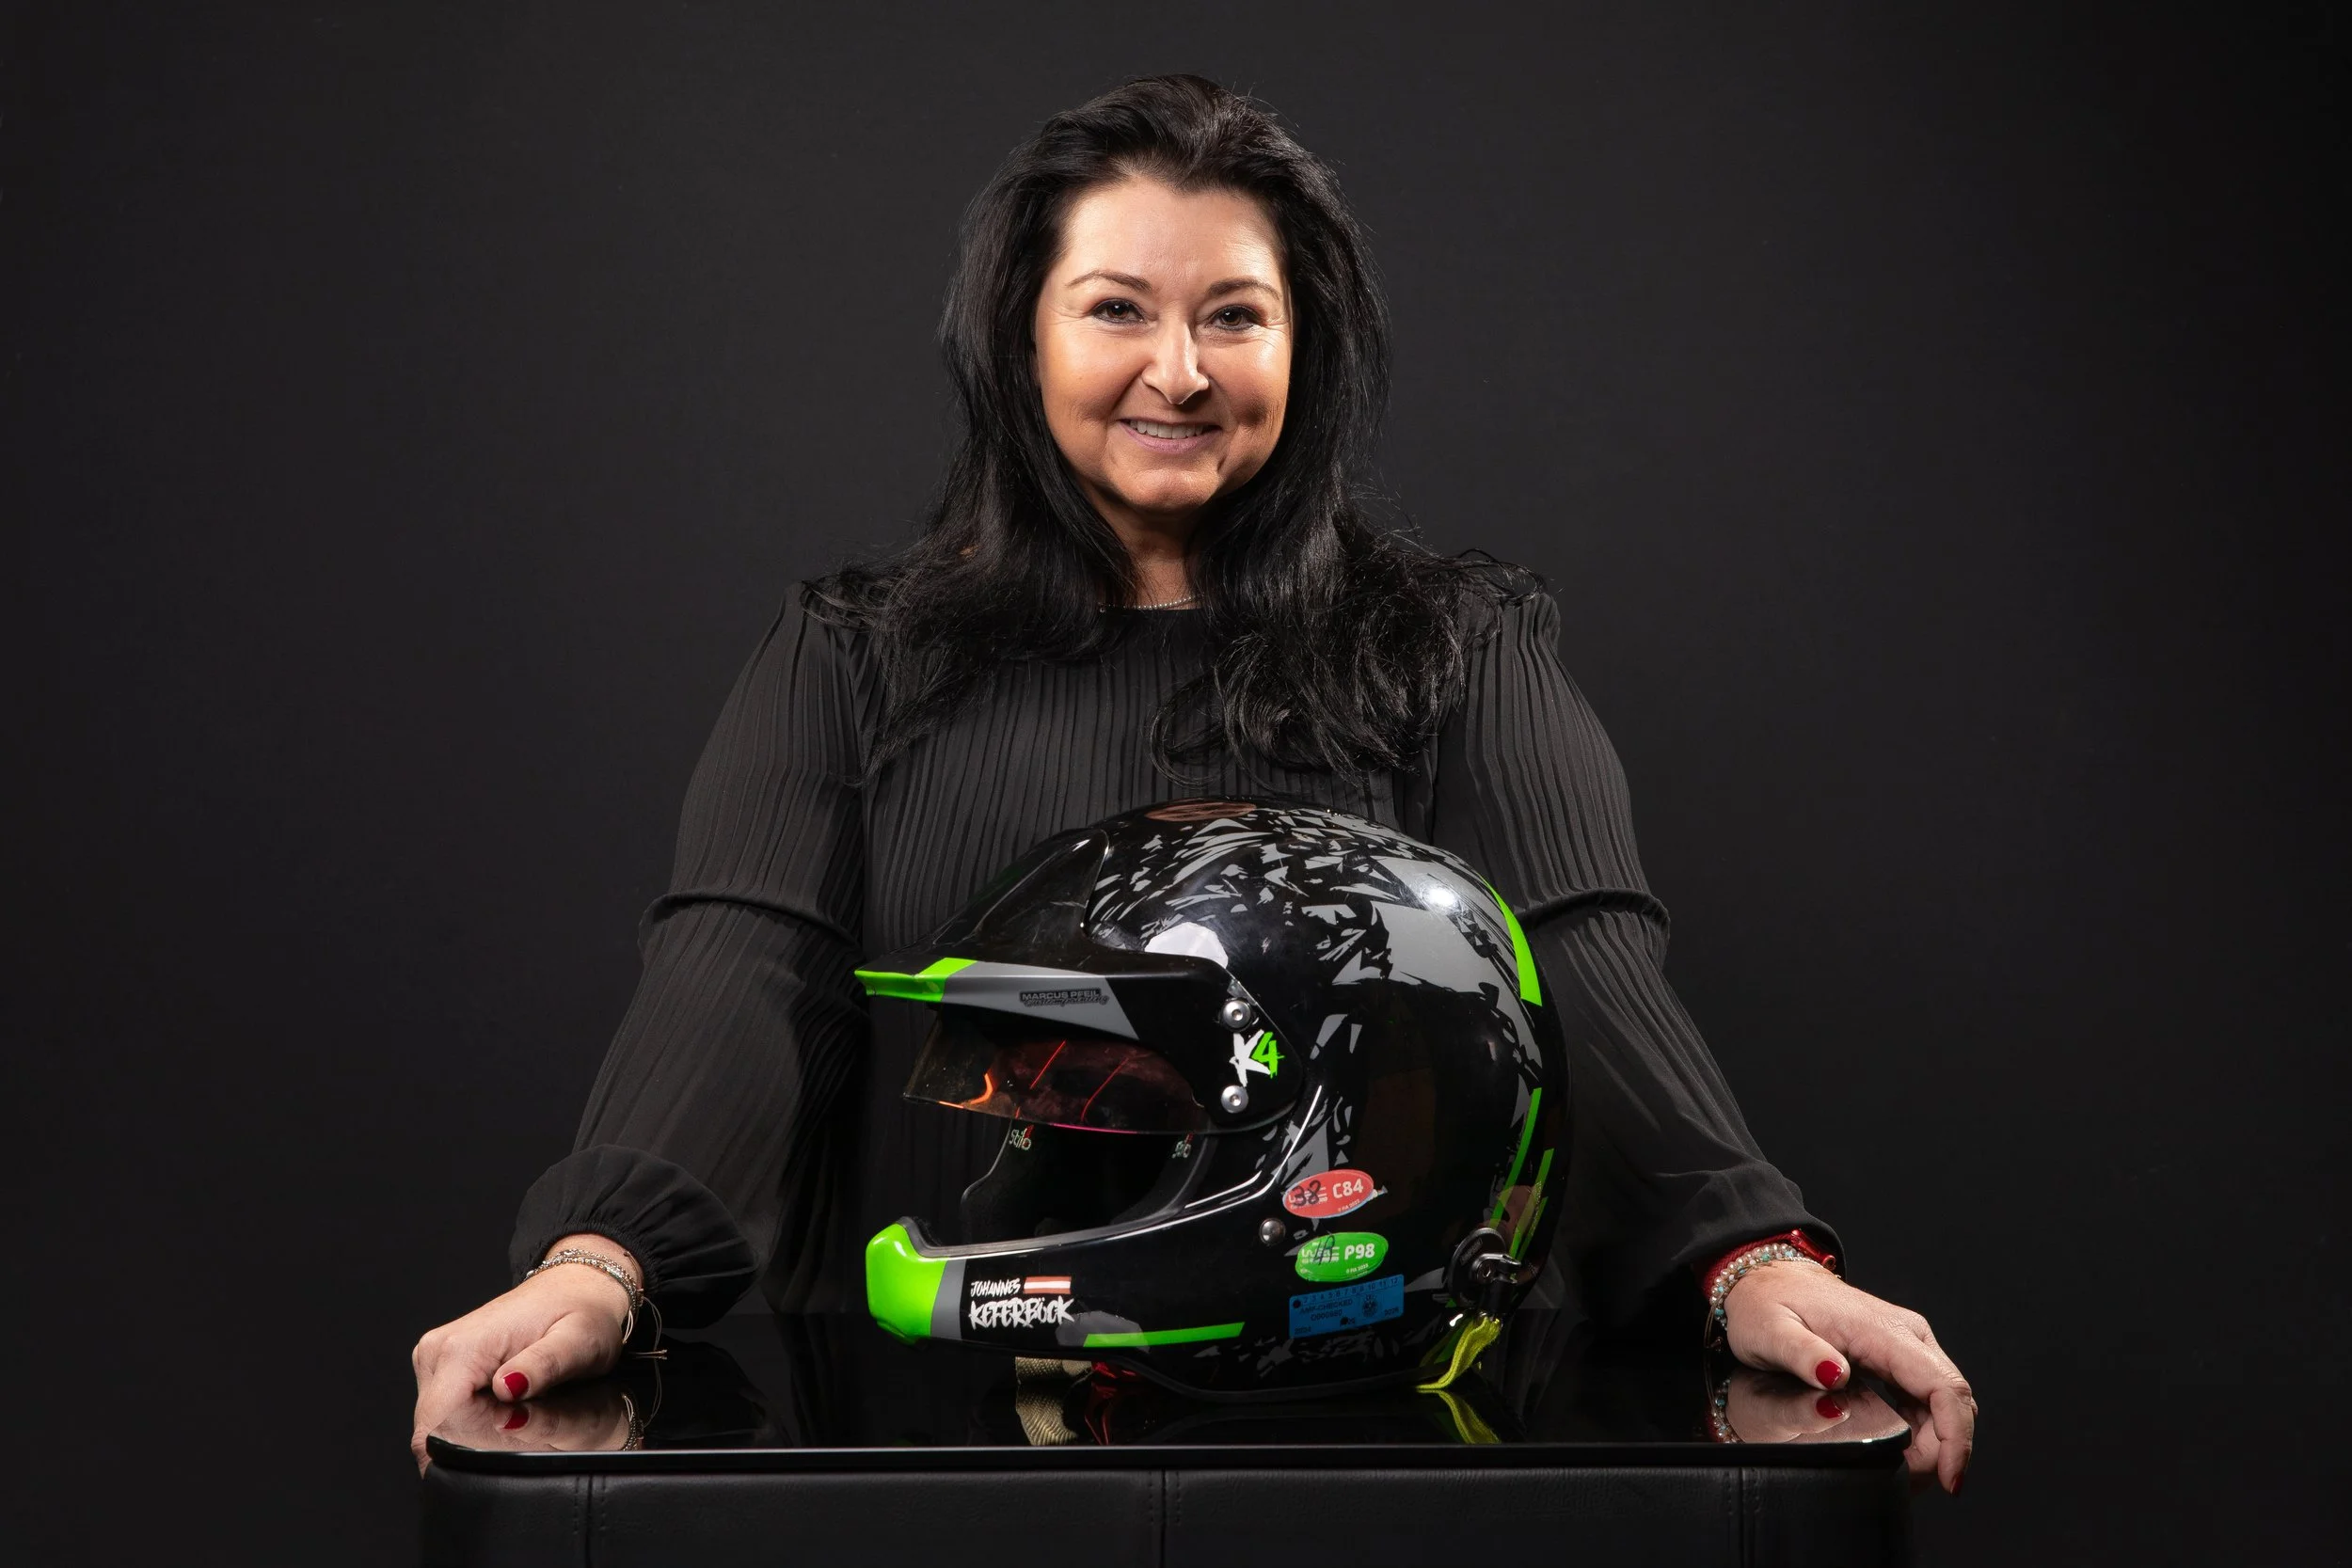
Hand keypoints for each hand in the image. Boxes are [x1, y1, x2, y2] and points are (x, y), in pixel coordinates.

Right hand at [409, 1235, 638, 1471]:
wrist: (576, 1288)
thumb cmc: (581, 1312)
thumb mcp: (579, 1342)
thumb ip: (543, 1367)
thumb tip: (507, 1388)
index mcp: (463, 1347)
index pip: (438, 1423)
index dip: (477, 1442)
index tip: (517, 1427)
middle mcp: (437, 1352)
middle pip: (442, 1429)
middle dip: (486, 1436)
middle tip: (533, 1409)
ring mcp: (433, 1358)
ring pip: (444, 1425)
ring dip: (484, 1427)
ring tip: (526, 1399)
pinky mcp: (440, 1365)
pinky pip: (449, 1412)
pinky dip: (481, 1416)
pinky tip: (511, 1398)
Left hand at [1718, 1259, 1975, 1492]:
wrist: (1767, 1281)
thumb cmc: (1766, 1305)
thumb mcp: (1770, 1331)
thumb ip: (1802, 1354)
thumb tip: (1836, 1375)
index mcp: (1883, 1331)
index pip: (1942, 1387)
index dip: (1954, 1438)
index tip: (1949, 1478)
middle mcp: (1906, 1336)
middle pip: (1951, 1400)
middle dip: (1945, 1450)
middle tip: (1915, 1484)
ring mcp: (1906, 1345)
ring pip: (1944, 1402)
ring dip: (1937, 1444)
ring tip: (1910, 1475)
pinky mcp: (1898, 1357)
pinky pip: (1927, 1399)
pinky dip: (1926, 1431)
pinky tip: (1906, 1452)